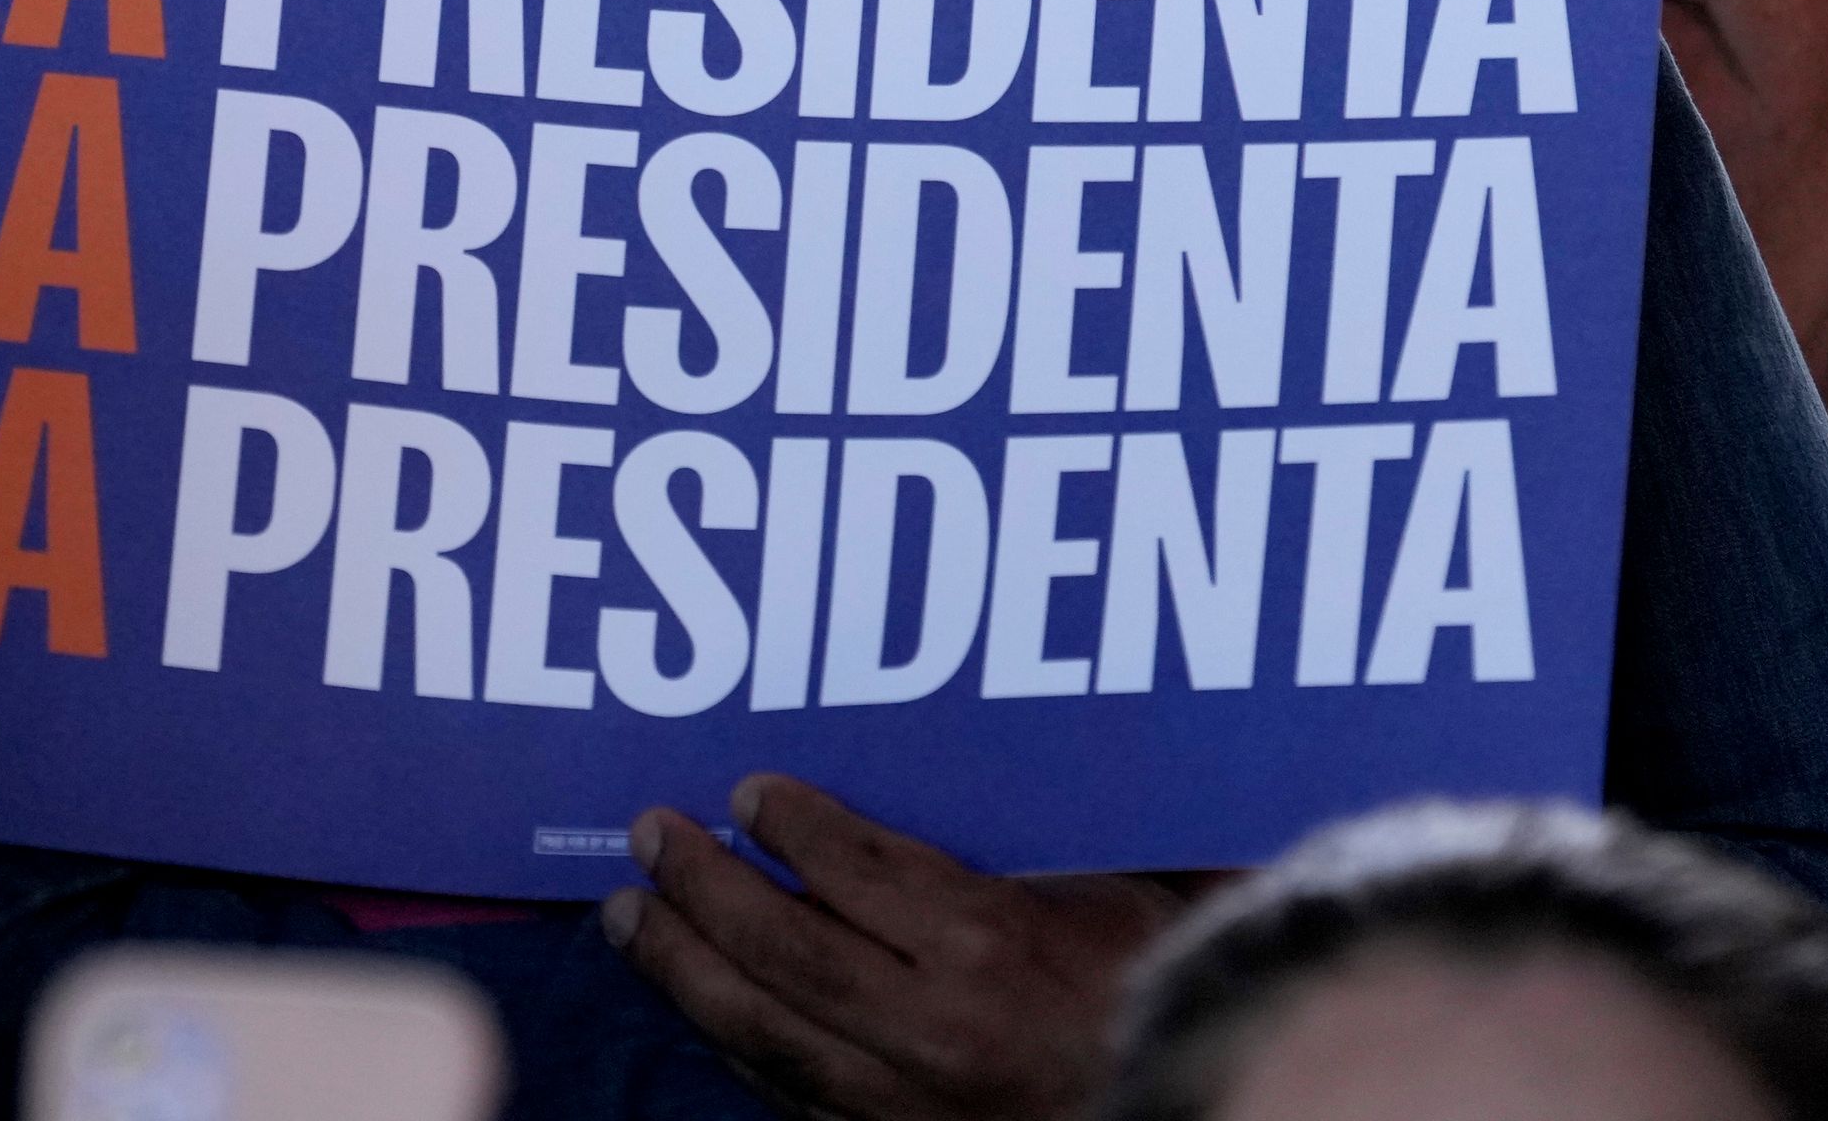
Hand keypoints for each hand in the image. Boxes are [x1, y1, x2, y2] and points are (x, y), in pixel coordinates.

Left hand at [604, 775, 1185, 1120]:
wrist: (1198, 1102)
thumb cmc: (1162, 982)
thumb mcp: (1116, 888)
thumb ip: (1024, 835)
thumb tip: (946, 744)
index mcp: (990, 947)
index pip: (852, 873)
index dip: (789, 827)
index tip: (744, 790)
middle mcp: (935, 1031)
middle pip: (782, 953)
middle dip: (701, 889)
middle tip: (647, 835)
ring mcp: (908, 1105)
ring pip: (763, 1034)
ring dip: (683, 969)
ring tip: (629, 917)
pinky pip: (789, 1095)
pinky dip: (732, 1043)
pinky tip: (695, 1003)